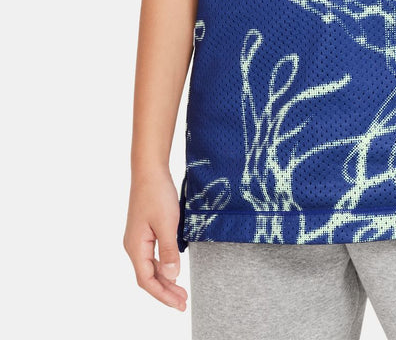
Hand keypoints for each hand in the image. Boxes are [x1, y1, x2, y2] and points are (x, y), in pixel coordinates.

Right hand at [124, 171, 187, 310]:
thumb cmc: (156, 194)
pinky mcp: (145, 231)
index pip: (147, 280)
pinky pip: (153, 256)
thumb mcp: (167, 223)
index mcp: (136, 247)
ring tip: (181, 291)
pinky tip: (173, 270)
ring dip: (165, 280)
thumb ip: (169, 251)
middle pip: (148, 277)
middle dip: (165, 291)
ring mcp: (139, 239)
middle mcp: (134, 246)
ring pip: (150, 267)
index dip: (162, 295)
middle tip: (183, 302)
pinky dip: (163, 266)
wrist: (150, 171)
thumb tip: (171, 276)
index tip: (178, 303)